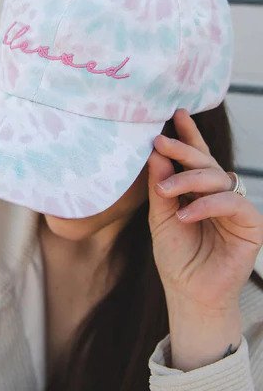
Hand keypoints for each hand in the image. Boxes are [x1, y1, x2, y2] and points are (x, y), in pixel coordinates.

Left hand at [147, 108, 262, 312]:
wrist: (189, 292)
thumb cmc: (174, 256)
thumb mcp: (160, 217)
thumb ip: (159, 187)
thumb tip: (155, 153)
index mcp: (197, 191)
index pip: (195, 158)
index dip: (189, 135)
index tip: (176, 114)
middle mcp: (218, 195)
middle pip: (205, 162)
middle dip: (183, 149)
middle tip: (160, 141)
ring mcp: (235, 208)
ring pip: (217, 177)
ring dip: (189, 179)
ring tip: (165, 191)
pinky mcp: (251, 224)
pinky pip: (232, 203)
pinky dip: (206, 205)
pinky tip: (185, 214)